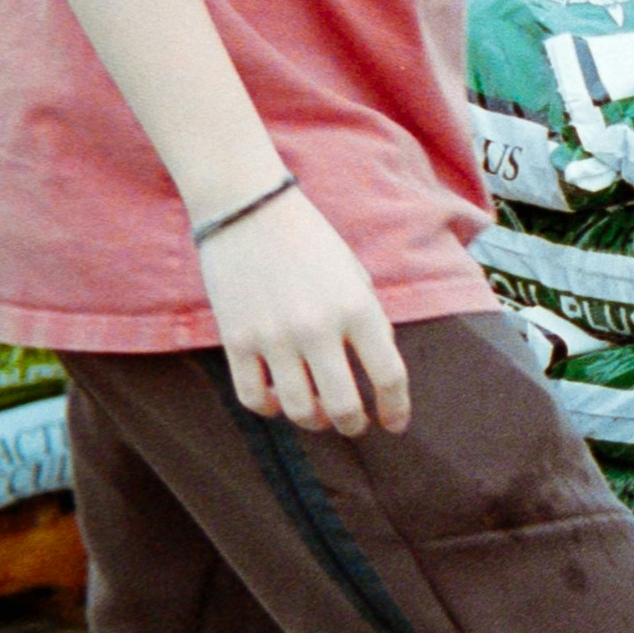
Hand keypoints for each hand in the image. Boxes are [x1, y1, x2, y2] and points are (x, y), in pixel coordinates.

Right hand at [198, 188, 411, 434]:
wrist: (247, 207)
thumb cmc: (309, 240)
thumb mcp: (355, 275)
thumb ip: (368, 322)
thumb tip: (376, 370)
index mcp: (358, 307)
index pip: (389, 376)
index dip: (397, 409)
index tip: (394, 424)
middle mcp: (318, 327)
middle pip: (344, 406)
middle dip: (354, 426)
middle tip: (355, 425)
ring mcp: (274, 336)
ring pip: (299, 411)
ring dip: (314, 421)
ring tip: (319, 413)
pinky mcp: (236, 339)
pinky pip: (253, 398)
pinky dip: (270, 409)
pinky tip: (278, 400)